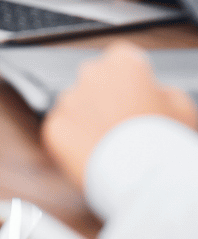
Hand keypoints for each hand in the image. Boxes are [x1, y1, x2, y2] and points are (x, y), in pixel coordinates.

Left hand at [42, 42, 197, 187]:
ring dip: (89, 121)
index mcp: (123, 63)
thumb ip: (165, 92)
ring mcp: (69, 99)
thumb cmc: (167, 143)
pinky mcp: (55, 125)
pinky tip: (95, 156)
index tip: (137, 98)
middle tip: (125, 127)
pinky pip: (63, 130)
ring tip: (112, 147)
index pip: (122, 59)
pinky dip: (75, 143)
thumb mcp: (184, 110)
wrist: (144, 179)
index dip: (131, 80)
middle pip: (96, 81)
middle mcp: (91, 73)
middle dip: (107, 99)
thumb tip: (156, 91)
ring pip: (77, 106)